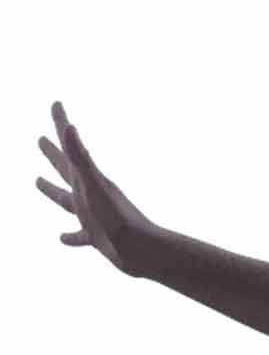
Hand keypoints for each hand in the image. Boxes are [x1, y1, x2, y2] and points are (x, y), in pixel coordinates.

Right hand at [36, 102, 152, 274]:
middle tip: (40, 139)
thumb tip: (70, 128)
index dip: (61, 123)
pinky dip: (70, 236)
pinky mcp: (97, 237)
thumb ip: (81, 158)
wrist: (144, 251)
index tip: (56, 103)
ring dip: (52, 191)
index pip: (69, 146)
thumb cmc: (120, 219)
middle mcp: (88, 194)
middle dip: (53, 153)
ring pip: (66, 201)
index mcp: (86, 179)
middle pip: (64, 169)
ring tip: (38, 181)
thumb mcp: (95, 186)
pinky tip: (61, 238)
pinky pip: (78, 235)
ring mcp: (92, 215)